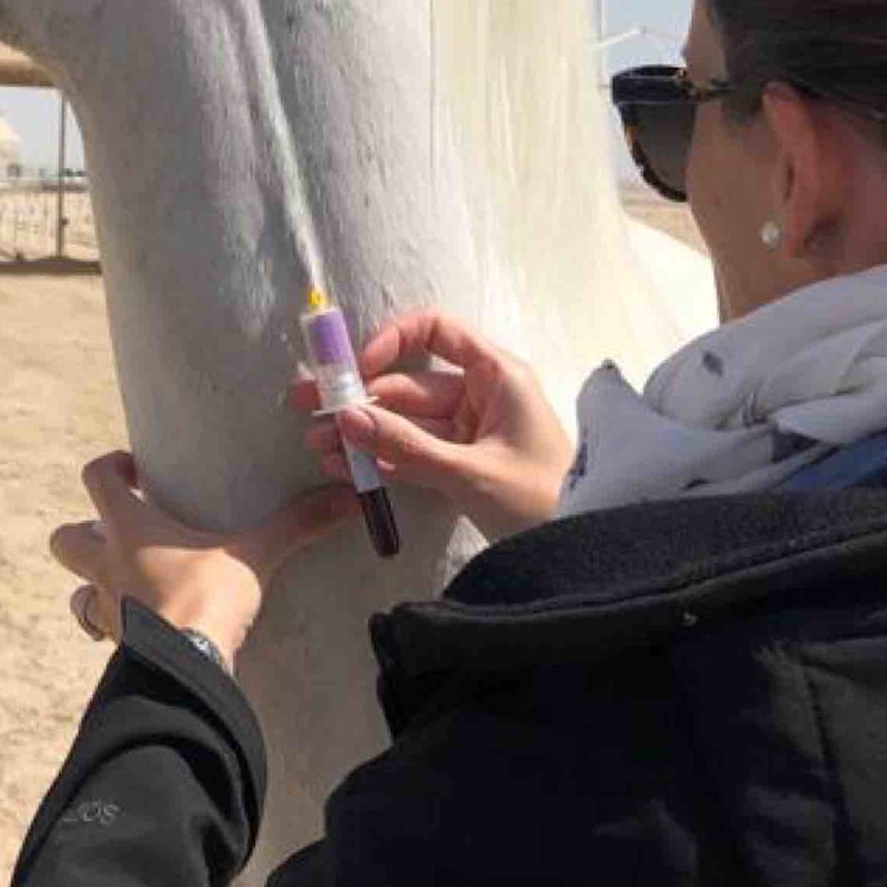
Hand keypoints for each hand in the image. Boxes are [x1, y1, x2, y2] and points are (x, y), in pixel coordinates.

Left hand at [48, 452, 352, 665]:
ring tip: (128, 583)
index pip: (96, 477)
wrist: (185, 668)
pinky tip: (147, 627)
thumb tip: (347, 498)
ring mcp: (109, 608)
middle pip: (63, 538)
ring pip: (76, 592)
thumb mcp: (254, 553)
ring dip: (93, 585)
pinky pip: (104, 632)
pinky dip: (117, 627)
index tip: (139, 471)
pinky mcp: (120, 646)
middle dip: (82, 531)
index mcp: (128, 528)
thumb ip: (297, 523)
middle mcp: (107, 564)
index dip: (111, 467)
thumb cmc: (207, 598)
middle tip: (121, 532)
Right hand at [292, 310, 571, 540]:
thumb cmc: (541, 499)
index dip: (394, 341)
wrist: (579, 554)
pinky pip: (412, 452)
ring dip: (362, 432)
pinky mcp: (459, 464)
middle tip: (306, 405)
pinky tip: (344, 467)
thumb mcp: (471, 472)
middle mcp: (479, 394)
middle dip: (359, 397)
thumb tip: (347, 418)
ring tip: (317, 446)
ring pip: (404, 422)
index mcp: (497, 375)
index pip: (438, 331)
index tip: (358, 369)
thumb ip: (406, 446)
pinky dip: (381, 458)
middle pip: (409, 383)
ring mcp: (468, 431)